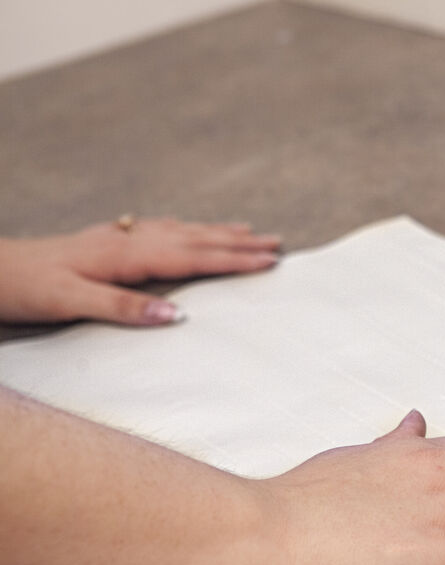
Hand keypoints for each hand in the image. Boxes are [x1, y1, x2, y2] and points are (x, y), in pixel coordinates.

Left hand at [0, 217, 280, 324]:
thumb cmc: (24, 288)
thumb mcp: (70, 302)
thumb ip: (124, 307)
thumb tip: (177, 314)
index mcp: (124, 256)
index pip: (192, 256)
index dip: (233, 259)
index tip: (270, 260)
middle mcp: (125, 240)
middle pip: (194, 238)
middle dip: (238, 242)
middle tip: (277, 243)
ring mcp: (115, 237)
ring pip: (179, 230)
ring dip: (217, 232)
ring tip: (249, 231)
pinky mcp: (105, 241)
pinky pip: (159, 230)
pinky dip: (185, 229)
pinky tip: (188, 229)